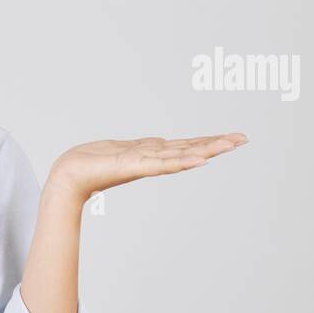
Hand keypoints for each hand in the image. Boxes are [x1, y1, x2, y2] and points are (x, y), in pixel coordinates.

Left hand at [47, 132, 248, 203]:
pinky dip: (182, 162)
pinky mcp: (133, 166)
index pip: (187, 146)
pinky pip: (163, 163)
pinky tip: (199, 160)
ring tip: (229, 145)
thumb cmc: (92, 163)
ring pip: (182, 155)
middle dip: (217, 144)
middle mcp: (153, 158)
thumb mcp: (126, 149)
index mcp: (152, 154)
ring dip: (207, 150)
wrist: (69, 174)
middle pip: (191, 149)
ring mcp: (145, 163)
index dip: (210, 141)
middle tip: (244, 139)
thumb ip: (146, 148)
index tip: (234, 138)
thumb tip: (163, 144)